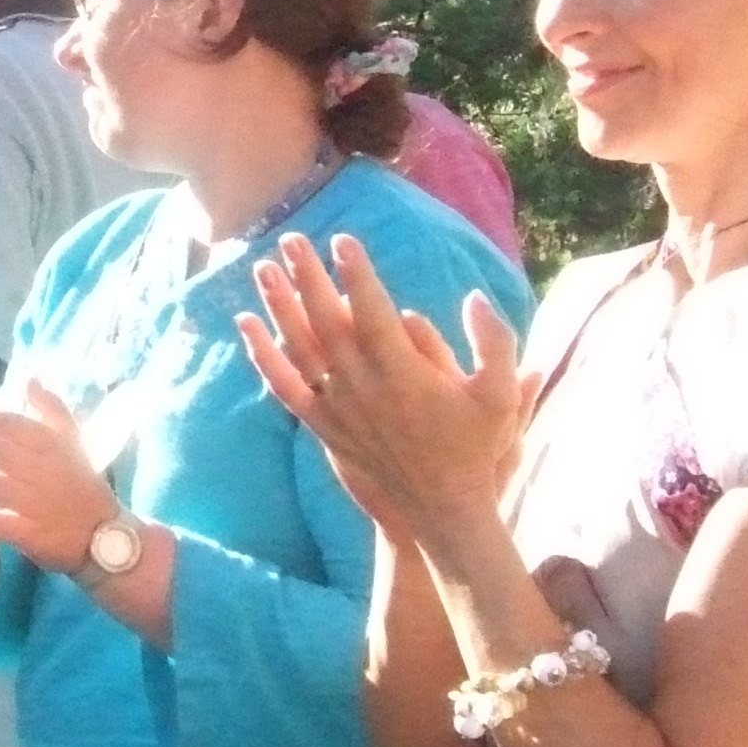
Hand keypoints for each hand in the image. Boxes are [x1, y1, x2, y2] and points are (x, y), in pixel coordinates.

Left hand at [0, 381, 114, 573]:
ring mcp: (38, 504)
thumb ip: (50, 408)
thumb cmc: (79, 482)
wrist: (102, 534)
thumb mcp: (72, 440)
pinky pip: (0, 524)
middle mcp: (44, 472)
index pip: (11, 424)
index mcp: (52, 446)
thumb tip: (29, 376)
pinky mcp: (33, 534)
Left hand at [240, 230, 518, 543]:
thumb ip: (495, 343)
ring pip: (300, 348)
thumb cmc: (475, 447)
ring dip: (279, 305)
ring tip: (263, 268)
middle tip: (291, 238)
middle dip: (308, 277)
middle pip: (327, 322)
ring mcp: (338, 407)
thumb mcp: (500, 396)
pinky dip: (263, 355)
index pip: (373, 313)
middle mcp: (362, 387)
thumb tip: (476, 297)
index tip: (342, 240)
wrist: (441, 508)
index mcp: (404, 374)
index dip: (356, 275)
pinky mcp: (323, 425)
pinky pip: (284, 386)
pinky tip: (246, 324)